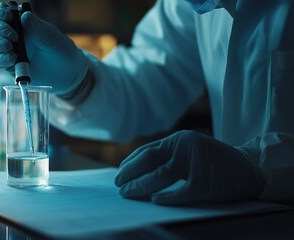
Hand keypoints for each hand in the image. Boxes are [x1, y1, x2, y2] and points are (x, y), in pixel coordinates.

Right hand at [0, 2, 88, 93]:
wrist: (69, 73)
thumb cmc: (62, 50)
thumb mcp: (52, 37)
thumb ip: (38, 28)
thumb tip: (24, 17)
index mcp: (23, 24)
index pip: (5, 13)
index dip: (2, 12)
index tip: (8, 16)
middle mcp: (15, 36)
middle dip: (0, 29)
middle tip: (13, 36)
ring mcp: (12, 51)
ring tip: (11, 47)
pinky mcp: (12, 67)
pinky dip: (2, 59)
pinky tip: (13, 59)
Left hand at [114, 130, 262, 204]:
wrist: (249, 168)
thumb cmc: (213, 162)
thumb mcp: (188, 151)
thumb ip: (167, 156)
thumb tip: (136, 171)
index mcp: (179, 139)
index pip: (147, 150)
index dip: (130, 163)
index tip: (119, 174)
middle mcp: (186, 146)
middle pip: (149, 160)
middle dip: (130, 173)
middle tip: (118, 185)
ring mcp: (197, 163)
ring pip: (161, 176)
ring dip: (140, 186)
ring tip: (128, 193)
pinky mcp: (207, 182)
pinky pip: (182, 192)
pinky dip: (167, 198)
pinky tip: (155, 201)